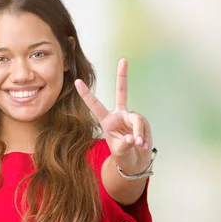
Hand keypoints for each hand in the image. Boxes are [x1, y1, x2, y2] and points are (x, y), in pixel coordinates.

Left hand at [75, 58, 152, 173]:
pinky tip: (141, 146)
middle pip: (121, 93)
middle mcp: (119, 115)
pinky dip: (143, 138)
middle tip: (123, 60)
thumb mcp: (119, 151)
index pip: (95, 106)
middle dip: (122, 76)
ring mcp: (131, 117)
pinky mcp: (142, 122)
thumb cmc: (123, 155)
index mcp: (107, 121)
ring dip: (138, 133)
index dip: (86, 94)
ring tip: (138, 144)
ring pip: (136, 120)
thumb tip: (132, 137)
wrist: (136, 161)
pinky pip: (143, 127)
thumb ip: (124, 144)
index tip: (77, 81)